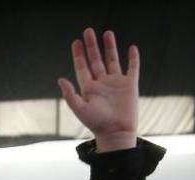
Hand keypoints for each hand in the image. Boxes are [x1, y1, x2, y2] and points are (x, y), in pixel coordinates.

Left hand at [57, 28, 138, 151]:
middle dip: (92, 46)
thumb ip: (70, 95)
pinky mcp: (130, 85)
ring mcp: (116, 83)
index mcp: (89, 88)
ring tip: (107, 33)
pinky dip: (133, 59)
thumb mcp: (80, 109)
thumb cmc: (97, 124)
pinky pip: (132, 68)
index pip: (82, 67)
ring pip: (112, 60)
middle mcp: (102, 83)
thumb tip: (60, 79)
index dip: (79, 55)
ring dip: (110, 47)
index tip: (76, 42)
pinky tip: (132, 48)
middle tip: (88, 31)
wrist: (117, 133)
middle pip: (96, 60)